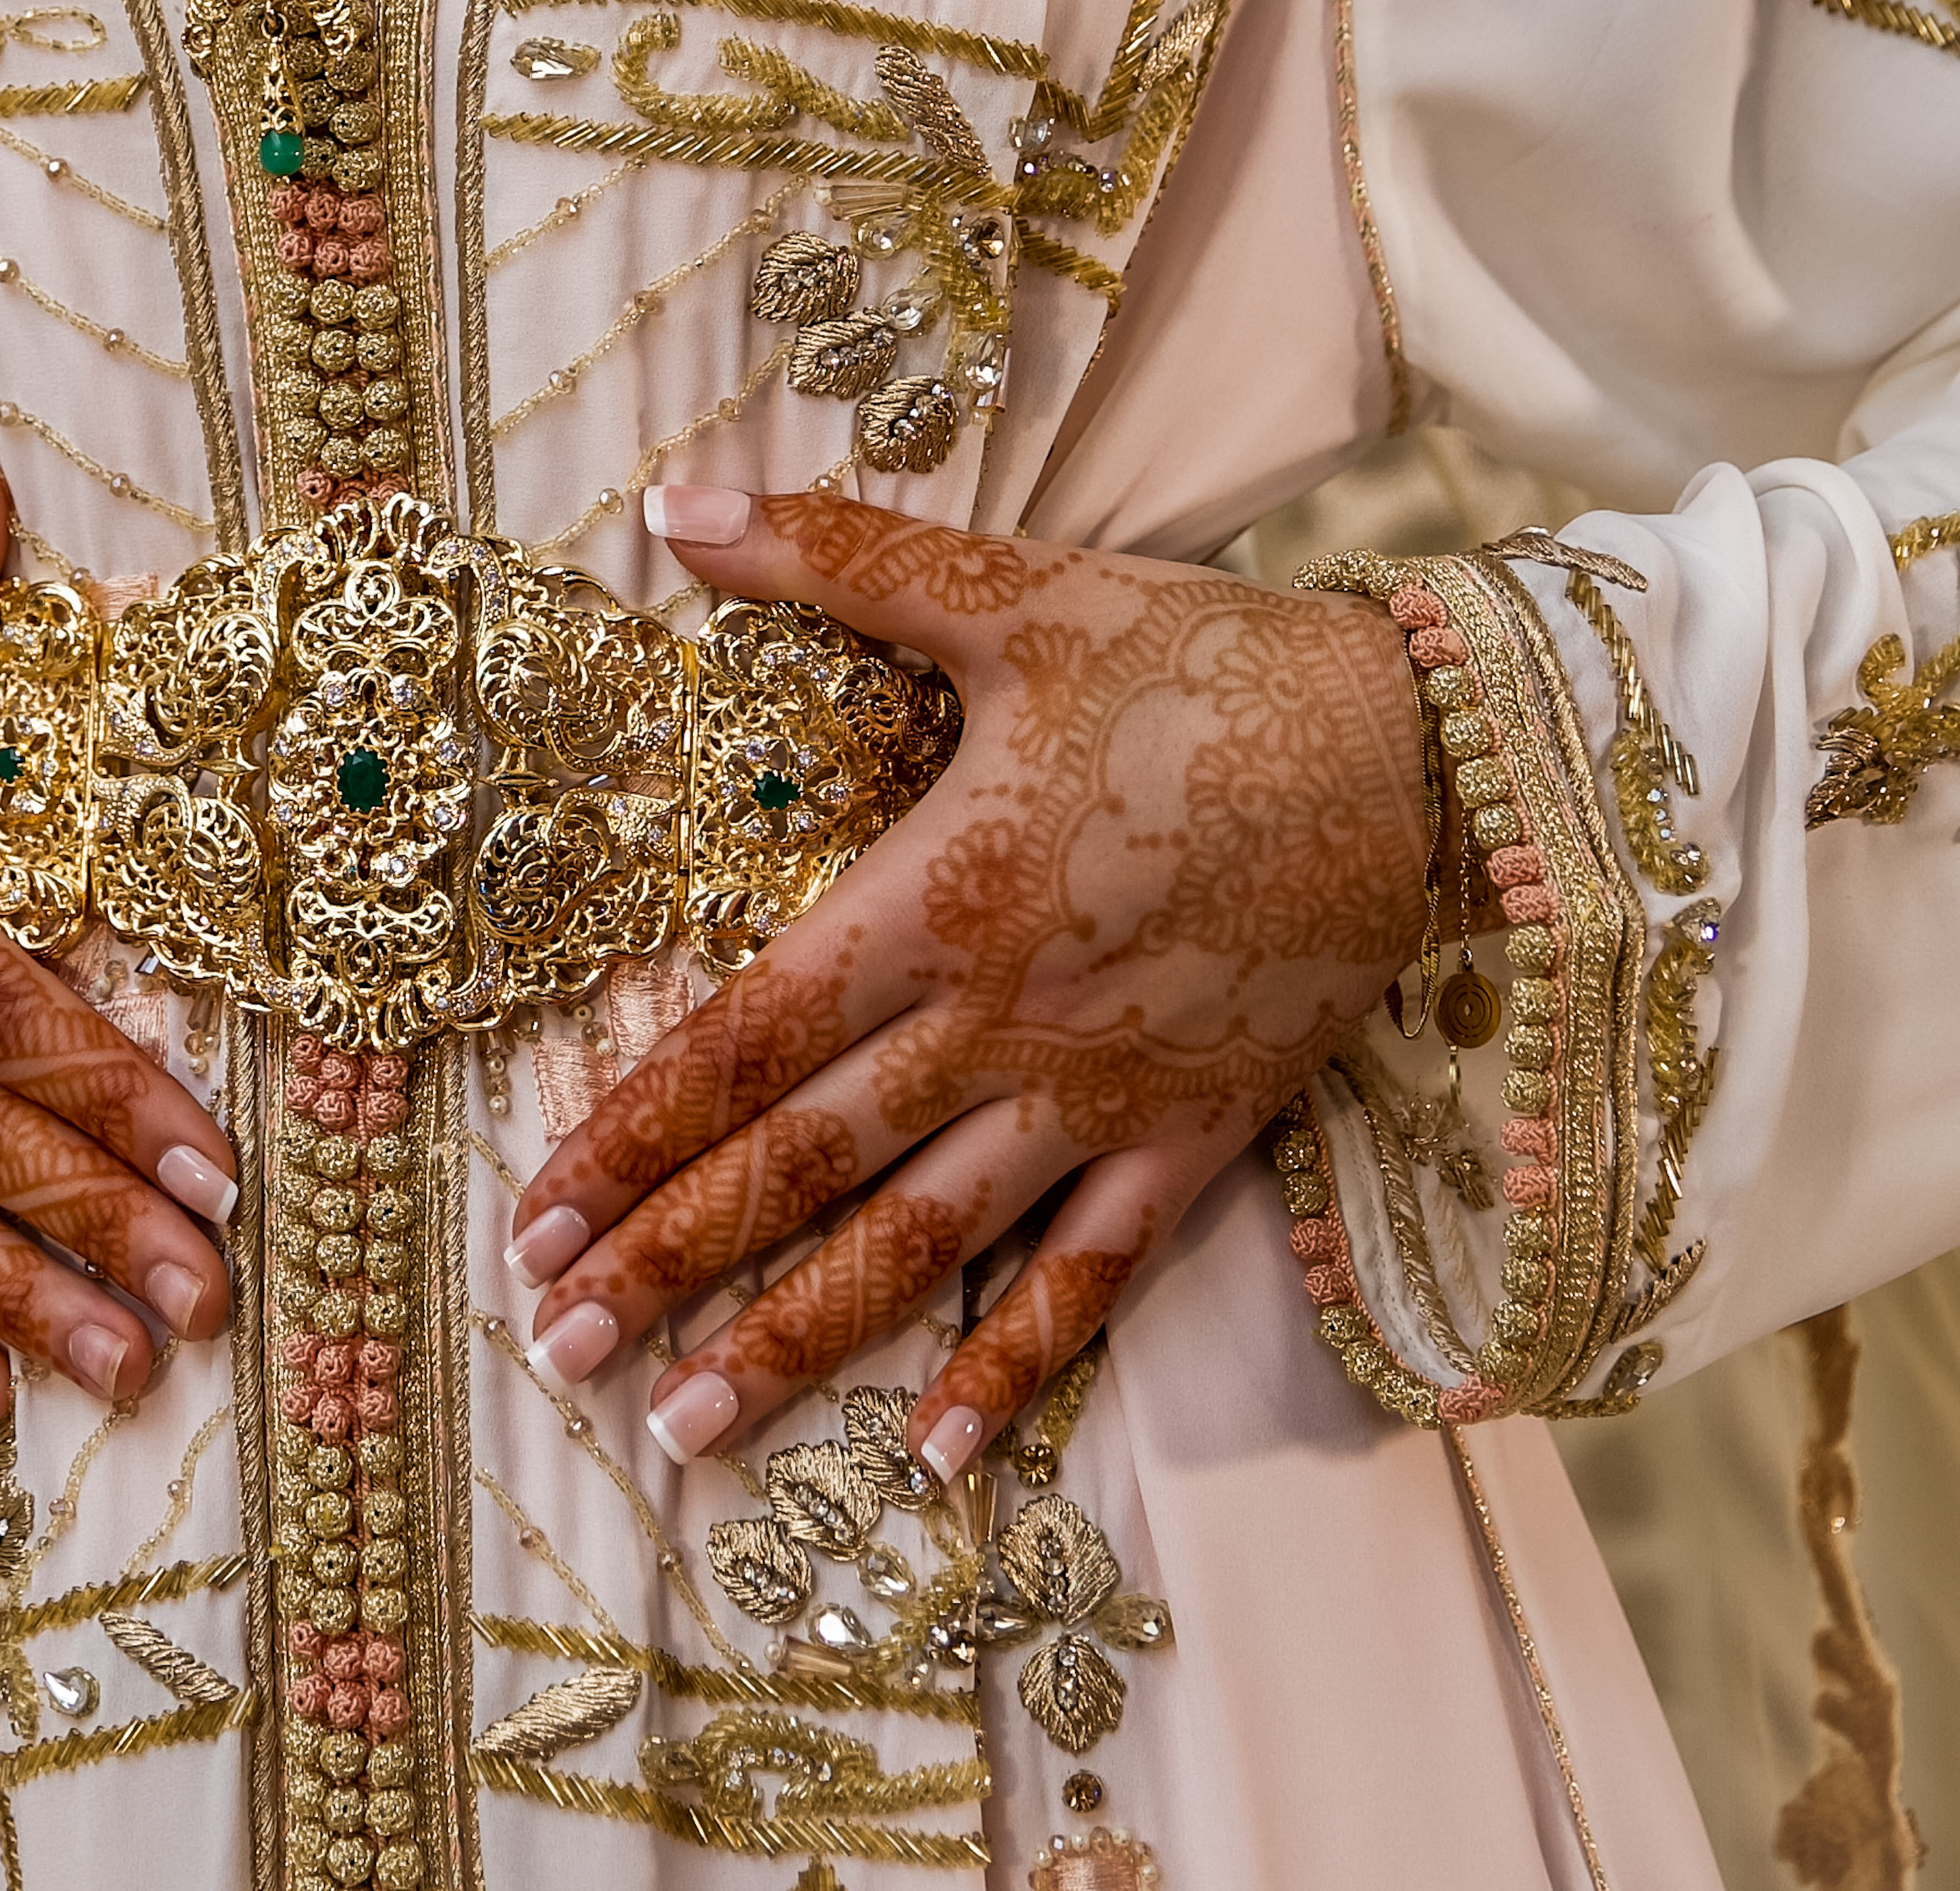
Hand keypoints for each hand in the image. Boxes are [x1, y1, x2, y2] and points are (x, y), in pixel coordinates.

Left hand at [511, 487, 1426, 1478]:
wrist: (1429, 750)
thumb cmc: (1209, 668)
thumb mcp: (1018, 596)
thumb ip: (839, 559)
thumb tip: (673, 504)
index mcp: (938, 902)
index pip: (744, 1042)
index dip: (629, 1132)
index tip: (530, 1214)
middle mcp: (1000, 1027)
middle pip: (800, 1166)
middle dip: (666, 1261)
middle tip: (552, 1345)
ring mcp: (1098, 1100)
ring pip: (917, 1247)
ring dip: (796, 1340)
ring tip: (683, 1429)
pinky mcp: (1195, 1138)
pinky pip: (1091, 1278)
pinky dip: (1014, 1368)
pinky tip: (934, 1456)